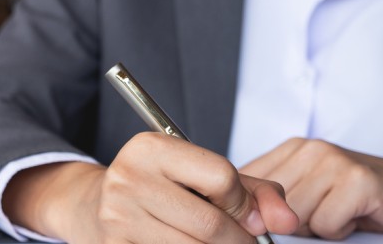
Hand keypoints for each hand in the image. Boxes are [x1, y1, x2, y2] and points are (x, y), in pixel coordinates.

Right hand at [2, 132, 297, 242]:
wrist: (96, 207)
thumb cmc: (161, 188)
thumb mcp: (200, 174)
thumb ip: (252, 190)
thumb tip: (287, 221)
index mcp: (150, 148)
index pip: (221, 177)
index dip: (243, 202)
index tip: (244, 214)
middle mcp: (128, 178)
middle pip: (211, 224)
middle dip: (239, 241)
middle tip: (243, 242)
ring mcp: (117, 217)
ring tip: (213, 242)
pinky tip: (186, 243)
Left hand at [240, 138, 382, 238]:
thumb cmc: (352, 199)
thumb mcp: (306, 189)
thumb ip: (270, 194)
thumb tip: (231, 211)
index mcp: (292, 149)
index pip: (247, 182)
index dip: (257, 209)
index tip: (273, 216)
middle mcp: (311, 149)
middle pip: (270, 204)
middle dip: (292, 222)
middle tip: (323, 213)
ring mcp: (334, 161)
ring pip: (295, 216)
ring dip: (318, 226)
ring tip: (339, 213)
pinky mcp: (357, 181)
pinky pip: (324, 223)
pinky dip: (338, 230)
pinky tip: (354, 216)